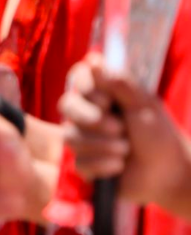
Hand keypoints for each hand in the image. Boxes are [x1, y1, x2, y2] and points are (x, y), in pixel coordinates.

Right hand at [60, 54, 190, 211]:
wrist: (168, 174)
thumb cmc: (158, 135)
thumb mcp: (143, 106)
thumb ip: (119, 83)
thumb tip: (93, 60)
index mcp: (103, 94)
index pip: (78, 78)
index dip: (86, 88)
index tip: (107, 100)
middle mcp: (88, 112)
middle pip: (67, 105)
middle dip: (92, 119)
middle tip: (119, 128)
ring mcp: (83, 138)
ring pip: (71, 136)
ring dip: (102, 144)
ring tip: (125, 150)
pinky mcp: (84, 164)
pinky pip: (79, 162)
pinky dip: (102, 164)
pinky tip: (119, 166)